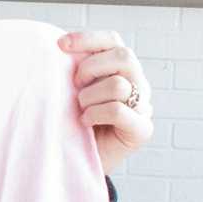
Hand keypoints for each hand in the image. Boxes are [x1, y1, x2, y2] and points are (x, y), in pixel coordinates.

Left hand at [59, 30, 152, 176]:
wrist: (79, 162)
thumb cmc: (73, 123)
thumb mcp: (71, 92)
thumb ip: (74, 71)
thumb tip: (59, 47)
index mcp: (121, 69)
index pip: (113, 41)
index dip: (87, 39)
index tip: (59, 45)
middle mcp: (138, 83)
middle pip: (123, 56)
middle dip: (90, 68)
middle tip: (74, 86)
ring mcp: (143, 106)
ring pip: (119, 84)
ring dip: (89, 97)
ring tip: (80, 110)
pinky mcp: (142, 129)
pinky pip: (118, 110)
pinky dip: (96, 114)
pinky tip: (85, 122)